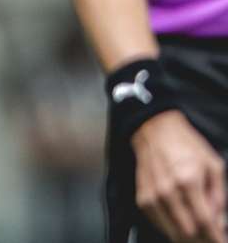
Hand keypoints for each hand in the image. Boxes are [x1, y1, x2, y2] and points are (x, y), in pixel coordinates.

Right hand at [133, 110, 226, 242]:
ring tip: (198, 232)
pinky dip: (172, 228)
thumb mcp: (213, 165)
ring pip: (172, 232)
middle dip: (202, 239)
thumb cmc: (186, 145)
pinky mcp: (142, 197)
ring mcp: (152, 195)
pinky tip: (181, 223)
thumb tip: (218, 222)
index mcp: (188, 181)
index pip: (204, 222)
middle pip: (188, 232)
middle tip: (210, 237)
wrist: (155, 131)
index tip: (221, 242)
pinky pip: (159, 224)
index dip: (215, 238)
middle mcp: (167, 190)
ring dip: (187, 237)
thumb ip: (219, 196)